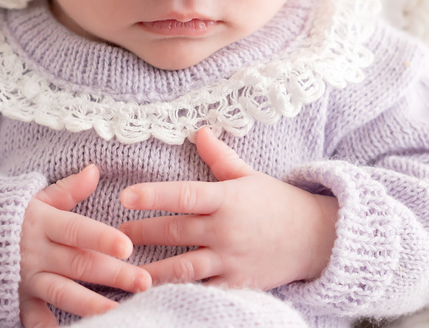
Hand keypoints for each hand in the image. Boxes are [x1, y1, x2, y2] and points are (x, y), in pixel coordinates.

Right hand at [19, 164, 151, 327]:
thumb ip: (68, 189)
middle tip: (144, 281)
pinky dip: (47, 327)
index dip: (101, 238)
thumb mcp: (36, 197)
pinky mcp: (17, 298)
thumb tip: (94, 170)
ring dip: (90, 304)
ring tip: (116, 311)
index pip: (76, 230)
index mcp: (44, 222)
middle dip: (113, 274)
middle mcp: (37, 251)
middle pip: (79, 263)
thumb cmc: (10, 215)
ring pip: (61, 292)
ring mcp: (27, 277)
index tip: (128, 246)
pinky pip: (33, 317)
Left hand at [118, 128, 338, 289]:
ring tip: (122, 273)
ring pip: (183, 268)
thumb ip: (219, 157)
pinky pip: (203, 292)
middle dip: (140, 234)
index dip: (154, 195)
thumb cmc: (278, 203)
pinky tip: (154, 298)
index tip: (126, 195)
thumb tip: (198, 131)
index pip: (185, 195)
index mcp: (227, 199)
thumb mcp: (250, 176)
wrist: (317, 238)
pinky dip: (179, 296)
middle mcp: (226, 230)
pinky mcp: (237, 285)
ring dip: (151, 271)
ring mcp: (231, 261)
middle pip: (176, 232)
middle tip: (111, 236)